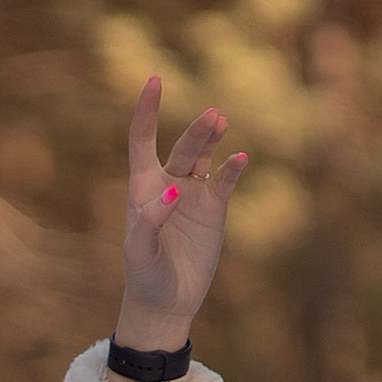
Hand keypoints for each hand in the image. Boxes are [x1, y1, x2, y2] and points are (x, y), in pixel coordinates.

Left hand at [114, 75, 246, 351]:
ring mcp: (193, 194)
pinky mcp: (214, 209)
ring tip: (221, 121)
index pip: (142, 139)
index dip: (147, 111)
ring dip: (211, 138)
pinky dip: (233, 169)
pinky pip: (225, 181)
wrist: (166, 302)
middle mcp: (168, 184)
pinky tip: (241, 158)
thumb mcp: (140, 251)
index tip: (155, 79)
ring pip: (203, 156)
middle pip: (182, 146)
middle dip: (196, 131)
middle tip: (214, 117)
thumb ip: (150, 220)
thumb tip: (174, 192)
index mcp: (142, 187)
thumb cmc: (144, 276)